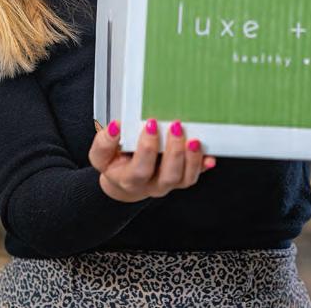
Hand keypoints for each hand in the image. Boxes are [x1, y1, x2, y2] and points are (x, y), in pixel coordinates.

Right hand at [88, 119, 216, 202]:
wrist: (125, 181)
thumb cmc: (115, 163)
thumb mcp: (101, 155)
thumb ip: (104, 143)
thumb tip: (116, 126)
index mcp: (130, 179)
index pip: (140, 169)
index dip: (147, 148)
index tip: (151, 125)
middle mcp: (152, 185)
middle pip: (167, 176)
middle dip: (174, 151)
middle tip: (175, 126)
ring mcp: (169, 183)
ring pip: (185, 178)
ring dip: (192, 159)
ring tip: (193, 140)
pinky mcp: (182, 177)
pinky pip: (195, 175)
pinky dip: (204, 165)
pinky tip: (209, 155)